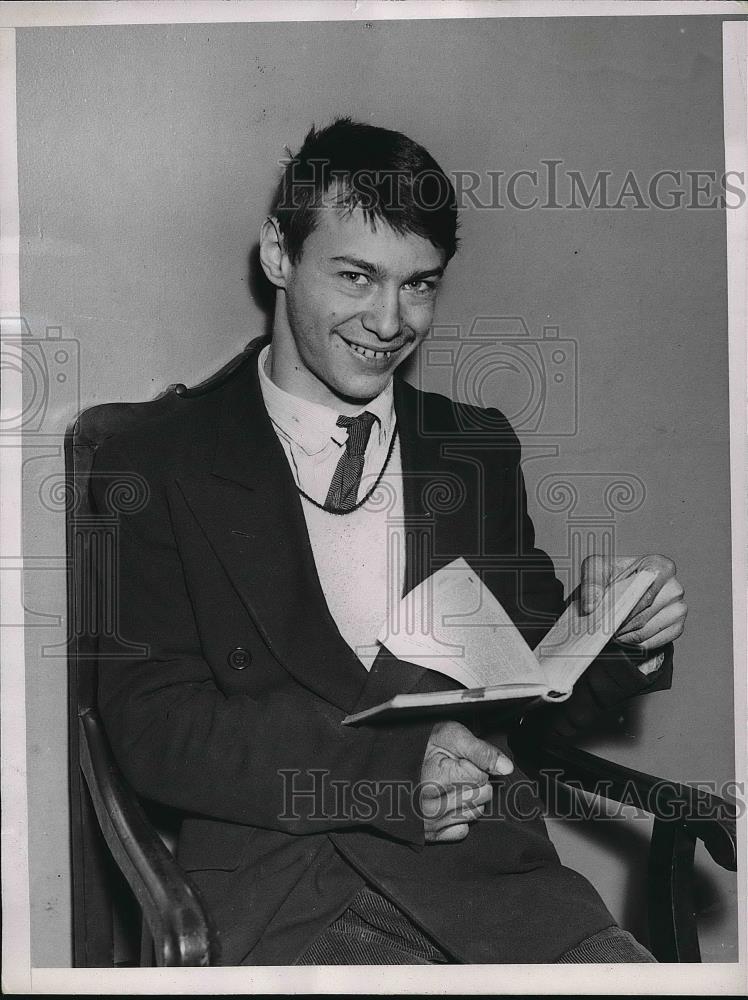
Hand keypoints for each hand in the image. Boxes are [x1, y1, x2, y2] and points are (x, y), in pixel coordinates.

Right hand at [420, 720, 512, 843]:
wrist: (389, 762)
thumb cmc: (420, 746)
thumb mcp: (450, 735)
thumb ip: (480, 750)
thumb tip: (506, 768)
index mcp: (437, 779)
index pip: (481, 776)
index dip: (473, 763)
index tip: (457, 759)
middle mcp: (433, 806)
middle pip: (483, 796)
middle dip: (474, 781)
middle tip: (453, 771)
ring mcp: (432, 823)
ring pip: (477, 813)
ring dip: (469, 798)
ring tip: (449, 784)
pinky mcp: (430, 834)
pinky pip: (463, 830)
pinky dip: (460, 817)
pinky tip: (447, 801)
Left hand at [579, 554, 686, 651]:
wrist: (624, 592)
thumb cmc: (613, 576)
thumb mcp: (595, 568)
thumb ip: (591, 582)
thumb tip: (591, 605)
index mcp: (660, 566)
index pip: (644, 592)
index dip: (625, 607)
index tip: (608, 615)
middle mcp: (674, 587)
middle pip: (643, 614)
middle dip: (620, 623)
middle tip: (603, 626)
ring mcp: (679, 609)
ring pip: (645, 630)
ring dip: (624, 635)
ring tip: (609, 630)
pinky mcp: (677, 627)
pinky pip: (653, 642)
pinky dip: (634, 643)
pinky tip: (622, 636)